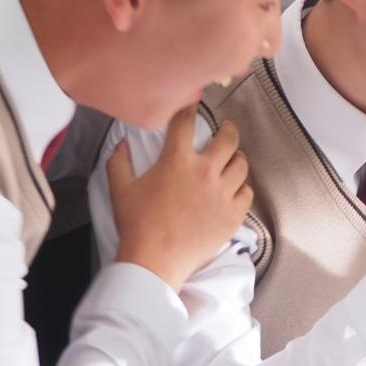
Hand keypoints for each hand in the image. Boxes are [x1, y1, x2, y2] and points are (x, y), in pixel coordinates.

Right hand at [108, 105, 251, 290]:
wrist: (154, 261)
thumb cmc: (136, 224)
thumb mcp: (119, 188)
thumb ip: (119, 160)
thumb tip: (122, 143)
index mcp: (177, 160)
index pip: (186, 122)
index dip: (190, 108)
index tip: (193, 105)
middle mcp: (205, 171)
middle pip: (228, 138)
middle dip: (228, 130)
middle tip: (225, 130)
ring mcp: (222, 193)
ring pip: (242, 164)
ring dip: (236, 159)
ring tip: (231, 160)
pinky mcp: (232, 214)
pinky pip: (246, 193)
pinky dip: (241, 189)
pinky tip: (234, 190)